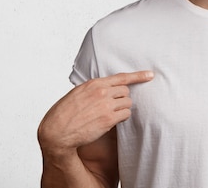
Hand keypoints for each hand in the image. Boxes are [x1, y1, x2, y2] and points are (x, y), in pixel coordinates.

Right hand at [38, 71, 153, 157]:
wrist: (57, 131)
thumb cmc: (64, 113)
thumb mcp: (77, 93)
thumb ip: (93, 89)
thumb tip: (106, 89)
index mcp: (94, 83)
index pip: (121, 77)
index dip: (138, 76)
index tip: (150, 75)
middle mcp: (102, 92)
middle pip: (126, 91)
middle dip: (122, 98)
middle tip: (112, 106)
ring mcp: (106, 105)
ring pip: (127, 103)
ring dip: (122, 108)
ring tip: (108, 114)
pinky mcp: (108, 119)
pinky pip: (125, 115)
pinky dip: (122, 118)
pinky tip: (111, 121)